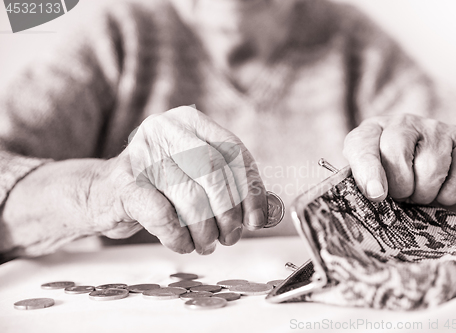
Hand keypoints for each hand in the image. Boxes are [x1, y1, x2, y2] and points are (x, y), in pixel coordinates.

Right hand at [89, 106, 266, 253]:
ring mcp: (142, 154)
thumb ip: (228, 185)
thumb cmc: (159, 186)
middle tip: (230, 236)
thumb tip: (264, 212)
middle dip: (228, 212)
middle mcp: (165, 129)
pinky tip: (182, 243)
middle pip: (214, 172)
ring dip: (205, 230)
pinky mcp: (125, 183)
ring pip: (190, 197)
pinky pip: (164, 216)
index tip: (255, 219)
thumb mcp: (195, 174)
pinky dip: (179, 237)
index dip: (250, 189)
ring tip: (206, 244)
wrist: (104, 192)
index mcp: (189, 121)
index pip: (233, 151)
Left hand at [343, 114, 455, 217]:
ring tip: (420, 194)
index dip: (368, 171)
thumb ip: (367, 185)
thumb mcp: (373, 185)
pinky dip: (450, 194)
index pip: (363, 144)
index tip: (376, 194)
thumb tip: (374, 192)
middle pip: (397, 154)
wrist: (438, 187)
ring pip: (430, 168)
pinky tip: (443, 193)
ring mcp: (434, 128)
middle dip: (400, 187)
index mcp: (371, 131)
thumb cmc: (396, 186)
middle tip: (402, 196)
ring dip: (425, 193)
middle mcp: (401, 123)